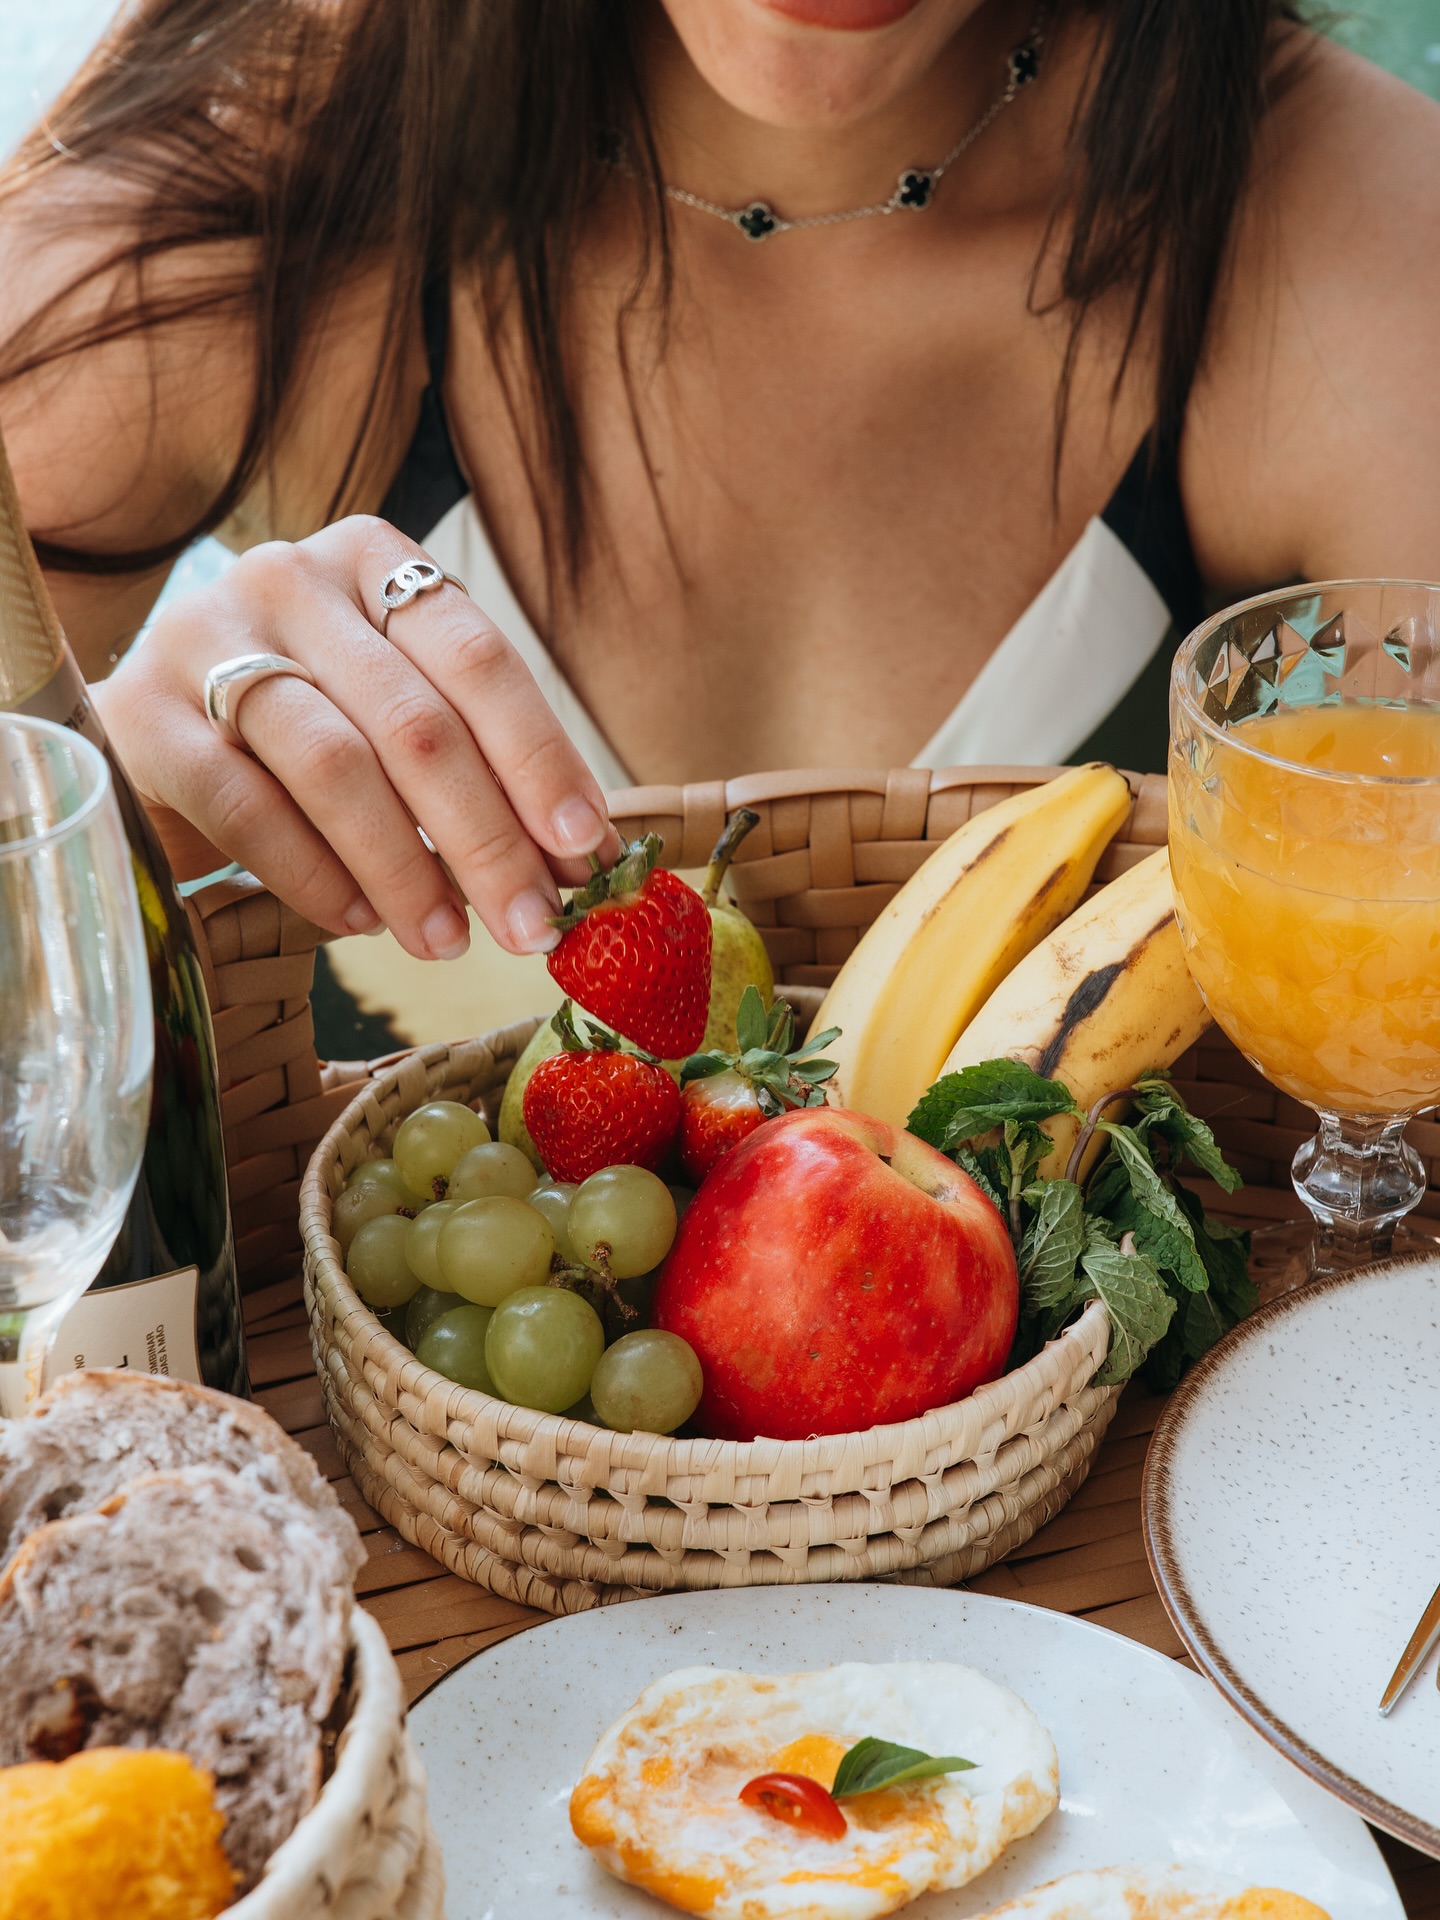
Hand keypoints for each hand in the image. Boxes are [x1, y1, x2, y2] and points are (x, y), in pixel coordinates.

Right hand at [92, 516, 619, 958]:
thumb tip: (573, 861)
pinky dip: (316, 877)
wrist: (144, 727)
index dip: (541, 757)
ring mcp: (207, 640)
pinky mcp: (143, 717)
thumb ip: (474, 755)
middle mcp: (290, 581)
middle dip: (488, 840)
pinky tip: (361, 923)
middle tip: (532, 926)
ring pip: (336, 768)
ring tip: (449, 942)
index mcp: (374, 561)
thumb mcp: (389, 701)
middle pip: (417, 723)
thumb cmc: (300, 720)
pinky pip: (247, 809)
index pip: (480, 658)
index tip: (583, 846)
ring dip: (407, 872)